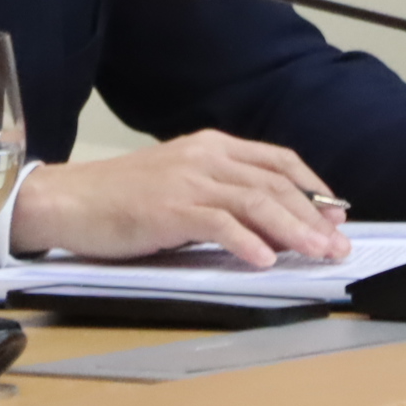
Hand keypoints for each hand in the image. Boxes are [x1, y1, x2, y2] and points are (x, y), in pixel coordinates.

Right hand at [6, 130, 346, 267]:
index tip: (337, 211)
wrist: (68, 199)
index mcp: (214, 146)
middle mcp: (208, 156)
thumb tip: (265, 218)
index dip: (313, 186)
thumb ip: (220, 190)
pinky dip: (247, 242)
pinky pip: (219, 224)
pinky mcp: (170, 208)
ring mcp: (189, 180)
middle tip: (338, 244)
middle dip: (313, 215)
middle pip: (275, 183)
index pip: (278, 161)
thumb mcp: (180, 180)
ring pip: (256, 202)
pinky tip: (265, 260)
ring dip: (293, 230)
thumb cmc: (122, 197)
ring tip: (316, 253)